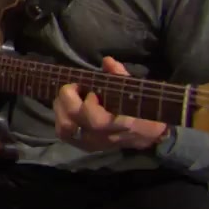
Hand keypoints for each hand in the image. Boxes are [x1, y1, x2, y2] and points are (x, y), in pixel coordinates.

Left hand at [53, 57, 167, 151]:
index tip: (92, 90)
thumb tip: (107, 61)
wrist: (147, 134)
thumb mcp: (135, 90)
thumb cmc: (141, 109)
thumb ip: (119, 76)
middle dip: (66, 99)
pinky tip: (68, 110)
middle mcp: (98, 137)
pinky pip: (64, 135)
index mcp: (114, 124)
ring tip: (68, 99)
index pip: (90, 115)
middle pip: (69, 121)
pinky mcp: (84, 146)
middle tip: (74, 88)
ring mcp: (90, 144)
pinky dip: (62, 120)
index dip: (87, 100)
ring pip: (63, 129)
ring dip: (60, 110)